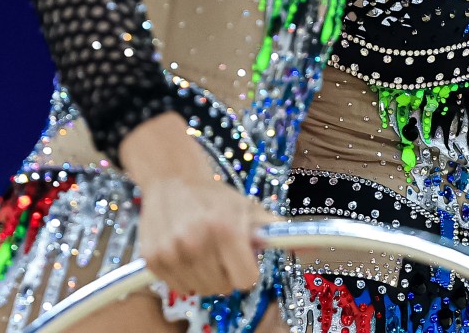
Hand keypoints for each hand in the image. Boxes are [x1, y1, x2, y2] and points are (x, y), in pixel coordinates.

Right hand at [120, 113, 275, 296]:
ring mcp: (171, 252)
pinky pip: (178, 286)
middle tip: (221, 249)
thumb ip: (280, 232)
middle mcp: (196, 241)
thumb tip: (316, 246)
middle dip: (227, 271)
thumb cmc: (217, 197)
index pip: (246, 280)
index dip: (248, 270)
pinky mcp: (152, 259)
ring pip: (200, 289)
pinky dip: (184, 275)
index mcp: (226, 229)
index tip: (243, 256)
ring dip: (205, 274)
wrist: (172, 179)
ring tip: (204, 249)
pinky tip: (186, 253)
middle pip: (223, 287)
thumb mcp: (251, 209)